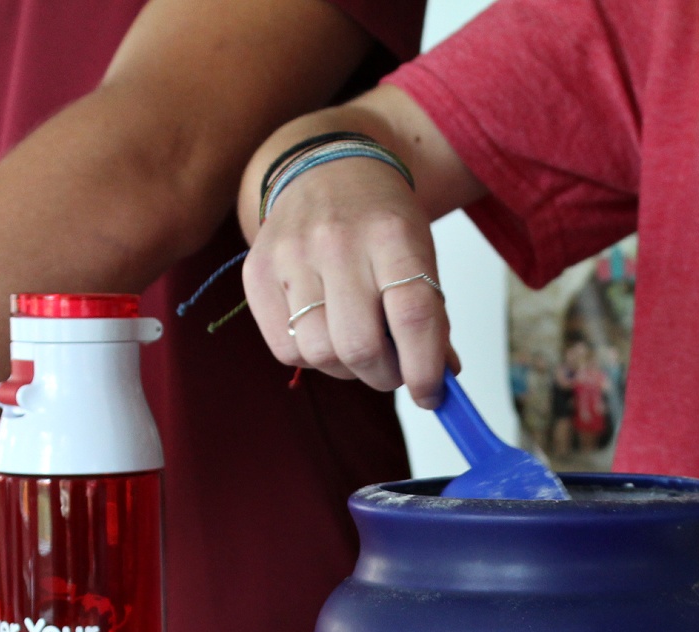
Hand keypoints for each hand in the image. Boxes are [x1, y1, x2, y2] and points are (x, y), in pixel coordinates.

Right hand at [243, 154, 453, 405]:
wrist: (325, 170)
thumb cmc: (379, 222)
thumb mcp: (419, 255)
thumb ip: (431, 319)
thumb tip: (441, 380)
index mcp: (391, 235)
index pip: (413, 316)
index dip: (425, 368)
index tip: (432, 394)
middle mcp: (337, 241)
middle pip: (360, 347)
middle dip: (385, 375)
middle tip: (393, 369)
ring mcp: (291, 255)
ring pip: (320, 355)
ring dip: (348, 370)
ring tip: (359, 347)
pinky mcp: (257, 272)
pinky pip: (285, 349)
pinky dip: (312, 358)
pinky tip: (326, 334)